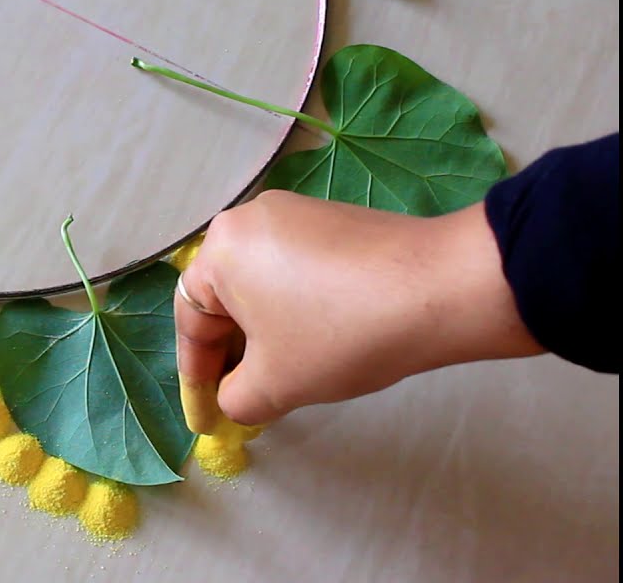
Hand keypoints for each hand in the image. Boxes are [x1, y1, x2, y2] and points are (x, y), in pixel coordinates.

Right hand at [175, 190, 543, 431]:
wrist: (441, 289)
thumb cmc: (339, 334)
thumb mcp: (275, 384)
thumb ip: (235, 398)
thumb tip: (235, 396)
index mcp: (221, 248)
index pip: (192, 322)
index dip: (196, 379)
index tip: (206, 419)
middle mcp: (250, 219)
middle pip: (225, 298)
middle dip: (230, 354)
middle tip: (241, 398)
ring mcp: (296, 214)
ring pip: (262, 285)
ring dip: (265, 333)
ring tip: (282, 376)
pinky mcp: (335, 220)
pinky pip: (295, 270)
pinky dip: (296, 309)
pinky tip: (319, 342)